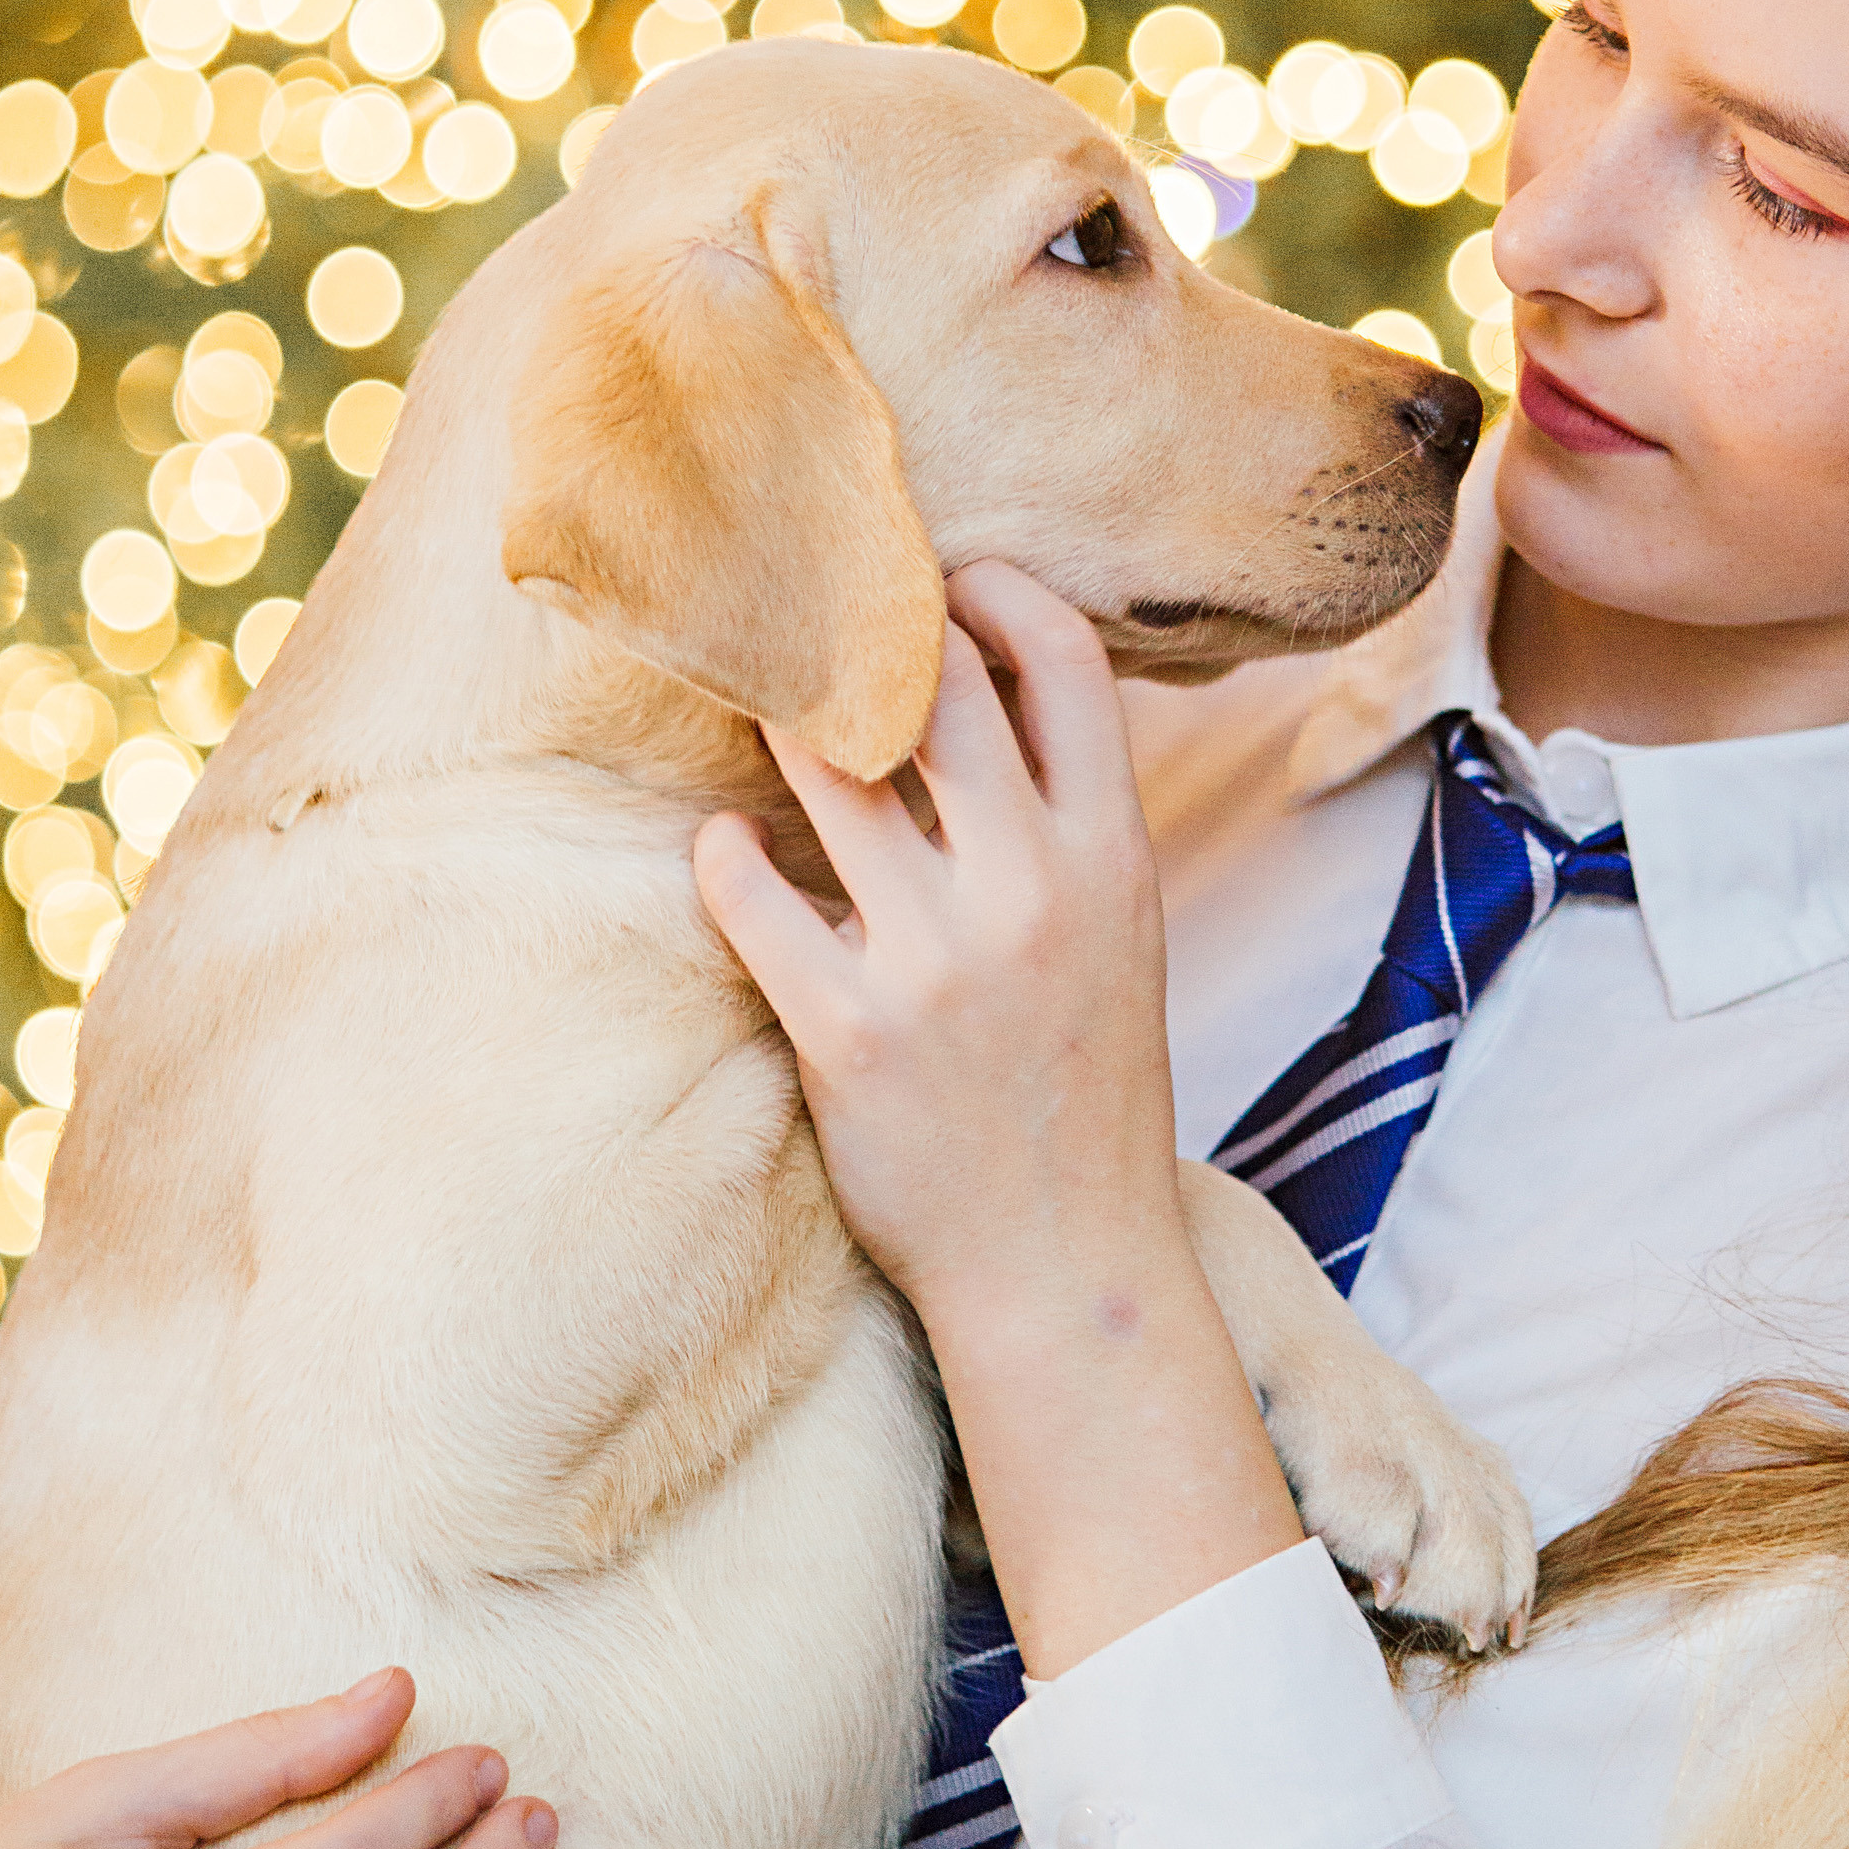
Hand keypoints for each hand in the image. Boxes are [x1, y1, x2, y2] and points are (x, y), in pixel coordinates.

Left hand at [695, 561, 1298, 1678]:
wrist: (1064, 1266)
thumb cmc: (1083, 1089)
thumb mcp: (1124, 936)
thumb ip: (1069, 823)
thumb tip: (986, 692)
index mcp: (1115, 858)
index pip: (1064, 664)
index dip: (995, 594)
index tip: (942, 582)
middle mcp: (1034, 891)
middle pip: (936, 687)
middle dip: (864, 631)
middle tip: (807, 612)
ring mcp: (939, 961)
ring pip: (832, 768)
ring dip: (781, 723)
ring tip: (756, 711)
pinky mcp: (850, 1032)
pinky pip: (753, 895)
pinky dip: (725, 855)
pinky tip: (724, 847)